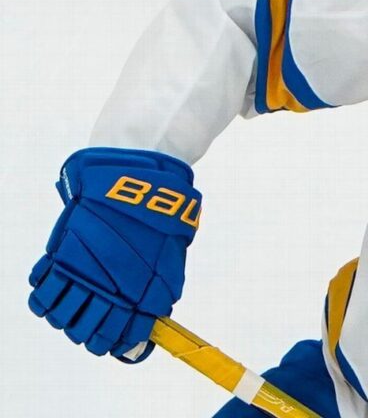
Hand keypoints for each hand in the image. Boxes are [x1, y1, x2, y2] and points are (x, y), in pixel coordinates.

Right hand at [28, 148, 200, 361]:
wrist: (133, 180)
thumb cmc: (157, 219)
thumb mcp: (171, 257)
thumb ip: (160, 291)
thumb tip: (151, 319)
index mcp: (138, 291)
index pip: (120, 336)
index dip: (116, 343)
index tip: (116, 342)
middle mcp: (105, 285)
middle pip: (84, 332)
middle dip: (88, 334)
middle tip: (92, 327)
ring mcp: (80, 270)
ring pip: (60, 316)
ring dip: (65, 319)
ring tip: (72, 312)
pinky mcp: (59, 253)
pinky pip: (41, 290)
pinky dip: (44, 298)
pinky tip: (54, 295)